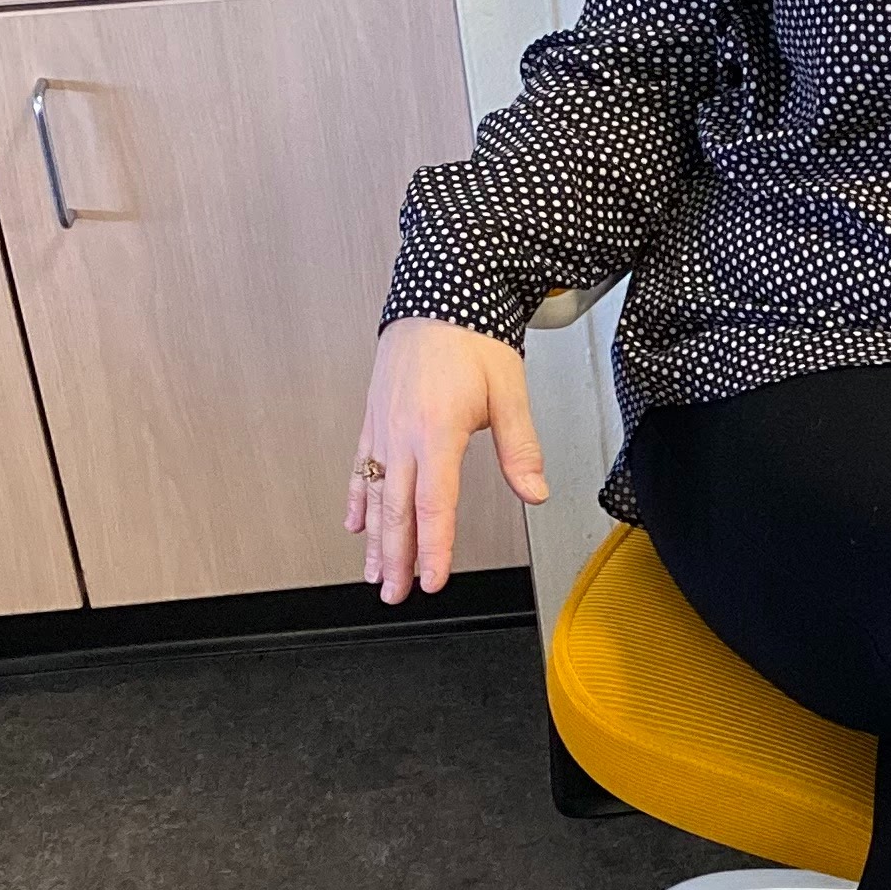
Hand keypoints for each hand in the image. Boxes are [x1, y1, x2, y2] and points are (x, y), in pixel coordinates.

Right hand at [349, 317, 547, 602]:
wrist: (439, 294)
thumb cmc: (473, 338)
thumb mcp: (508, 391)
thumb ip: (521, 447)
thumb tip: (536, 492)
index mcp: (437, 430)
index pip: (435, 504)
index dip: (433, 548)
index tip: (432, 580)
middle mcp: (402, 433)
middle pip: (397, 510)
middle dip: (396, 558)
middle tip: (395, 595)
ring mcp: (383, 427)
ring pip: (374, 495)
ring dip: (374, 539)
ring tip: (373, 574)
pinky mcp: (374, 418)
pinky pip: (360, 467)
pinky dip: (357, 499)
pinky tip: (355, 525)